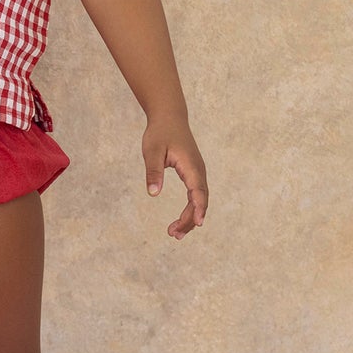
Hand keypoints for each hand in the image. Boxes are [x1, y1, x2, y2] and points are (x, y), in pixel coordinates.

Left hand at [142, 116, 208, 237]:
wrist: (169, 117)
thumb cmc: (160, 133)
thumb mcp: (152, 151)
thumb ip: (153, 171)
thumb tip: (152, 193)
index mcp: (191, 166)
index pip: (198, 191)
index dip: (198, 208)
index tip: (198, 223)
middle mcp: (198, 171)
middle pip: (200, 200)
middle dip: (189, 219)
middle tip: (173, 234)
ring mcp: (198, 173)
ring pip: (199, 200)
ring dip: (189, 217)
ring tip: (174, 233)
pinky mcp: (193, 174)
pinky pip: (196, 195)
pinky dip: (190, 209)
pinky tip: (181, 220)